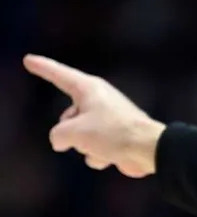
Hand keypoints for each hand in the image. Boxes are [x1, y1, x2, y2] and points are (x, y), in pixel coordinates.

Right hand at [23, 54, 166, 177]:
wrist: (147, 150)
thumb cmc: (112, 132)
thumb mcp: (73, 131)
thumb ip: (57, 134)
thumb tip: (61, 141)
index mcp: (89, 89)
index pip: (59, 75)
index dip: (43, 68)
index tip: (29, 60)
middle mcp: (99, 101)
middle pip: (68, 117)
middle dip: (69, 132)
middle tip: (83, 136)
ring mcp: (108, 120)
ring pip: (80, 137)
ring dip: (86, 146)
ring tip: (102, 145)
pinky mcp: (116, 139)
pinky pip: (94, 150)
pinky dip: (99, 156)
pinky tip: (111, 156)